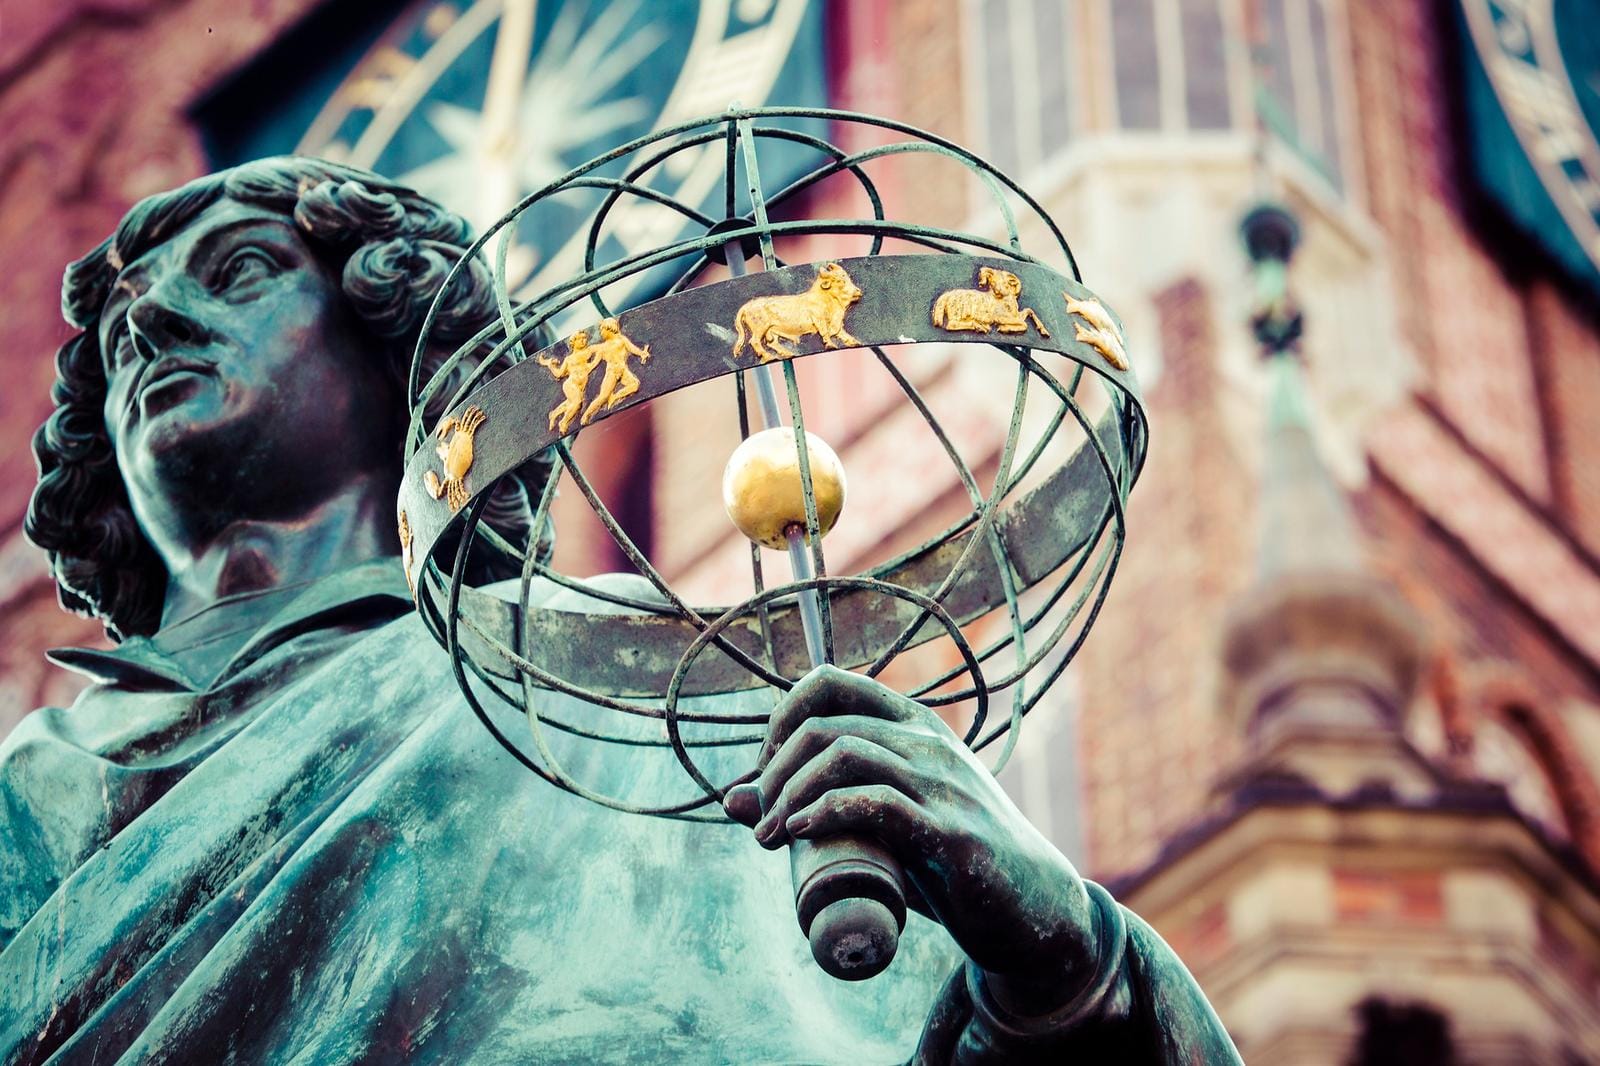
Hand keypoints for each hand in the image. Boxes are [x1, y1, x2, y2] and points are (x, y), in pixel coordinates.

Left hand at [724, 665, 1100, 1014]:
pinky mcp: (949, 833)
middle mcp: (927, 743)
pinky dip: (825, 812)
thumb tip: (732, 798)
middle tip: (759, 817)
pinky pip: (875, 802)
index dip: (781, 717)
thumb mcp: (881, 827)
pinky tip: (801, 833)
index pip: (830, 682)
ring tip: (770, 837)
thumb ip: (817, 806)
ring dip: (789, 794)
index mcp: (913, 727)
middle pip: (824, 723)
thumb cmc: (949, 864)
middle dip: (774, 769)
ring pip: (843, 753)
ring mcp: (942, 784)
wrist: (1035, 910)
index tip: (765, 771)